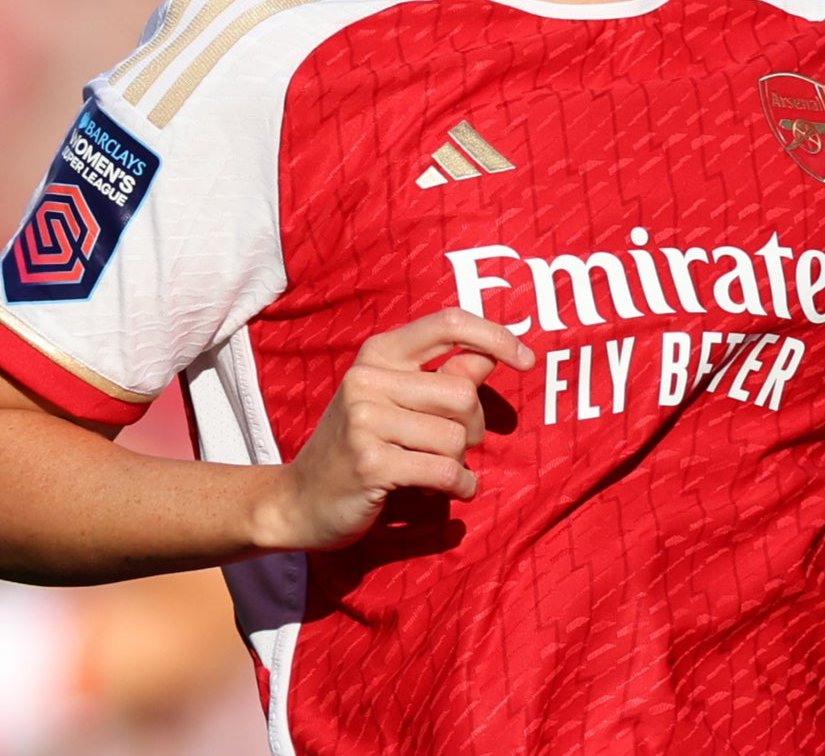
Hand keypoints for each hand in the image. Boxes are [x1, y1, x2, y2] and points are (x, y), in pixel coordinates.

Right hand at [255, 309, 533, 552]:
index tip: (527, 359)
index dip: (494, 336)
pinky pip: (446, 471)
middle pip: (462, 393)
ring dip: (461, 462)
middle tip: (456, 447)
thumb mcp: (395, 404)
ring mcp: (365, 420)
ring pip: (456, 437)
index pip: (448, 324)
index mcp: (378, 354)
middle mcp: (368, 378)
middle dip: (473, 428)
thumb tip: (490, 358)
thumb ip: (442, 379)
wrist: (297, 500)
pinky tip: (450, 489)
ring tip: (436, 470)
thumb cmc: (358, 447)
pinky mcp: (371, 462)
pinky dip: (460, 486)